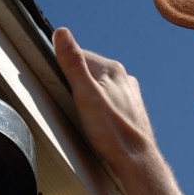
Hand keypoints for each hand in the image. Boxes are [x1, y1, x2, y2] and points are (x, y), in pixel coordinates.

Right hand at [53, 27, 155, 171]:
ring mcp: (129, 94)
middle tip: (70, 104)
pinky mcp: (130, 109)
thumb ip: (73, 64)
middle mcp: (124, 78)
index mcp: (112, 69)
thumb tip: (62, 33)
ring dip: (89, 97)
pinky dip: (100, 108)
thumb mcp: (85, 95)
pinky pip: (109, 101)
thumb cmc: (111, 132)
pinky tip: (97, 122)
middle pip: (89, 72)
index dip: (63, 69)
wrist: (136, 160)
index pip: (78, 56)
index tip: (57, 84)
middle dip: (76, 85)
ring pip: (100, 87)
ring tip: (84, 116)